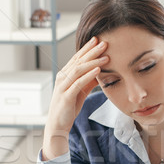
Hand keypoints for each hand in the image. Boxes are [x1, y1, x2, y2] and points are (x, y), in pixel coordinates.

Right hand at [42, 37, 108, 159]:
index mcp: (64, 75)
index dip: (87, 48)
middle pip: (78, 60)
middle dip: (92, 51)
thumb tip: (101, 71)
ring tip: (105, 56)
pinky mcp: (66, 96)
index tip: (97, 39)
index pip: (77, 58)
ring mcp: (63, 86)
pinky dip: (88, 75)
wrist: (58, 124)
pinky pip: (78, 83)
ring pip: (78, 69)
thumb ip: (89, 81)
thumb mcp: (80, 92)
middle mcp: (62, 78)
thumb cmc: (68, 108)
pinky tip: (98, 70)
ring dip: (92, 61)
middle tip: (104, 43)